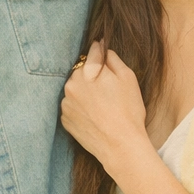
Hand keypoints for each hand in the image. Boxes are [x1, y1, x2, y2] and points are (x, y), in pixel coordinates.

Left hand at [61, 40, 148, 168]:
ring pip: (75, 89)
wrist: (121, 146)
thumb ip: (113, 59)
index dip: (99, 50)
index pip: (92, 54)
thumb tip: (103, 48)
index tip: (101, 47)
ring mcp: (66, 103)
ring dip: (84, 91)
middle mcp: (71, 84)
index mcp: (86, 72)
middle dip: (91, 74)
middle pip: (81, 72)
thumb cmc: (129, 111)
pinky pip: (72, 106)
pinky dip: (80, 107)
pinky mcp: (65, 119)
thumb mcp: (128, 78)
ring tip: (102, 105)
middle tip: (107, 88)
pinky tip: (94, 115)